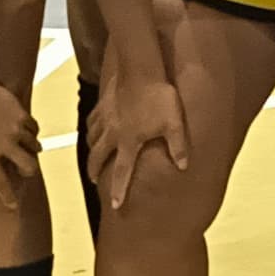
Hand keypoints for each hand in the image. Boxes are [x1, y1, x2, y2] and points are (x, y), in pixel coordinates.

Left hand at [0, 82, 37, 203]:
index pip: (0, 183)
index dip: (7, 197)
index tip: (12, 205)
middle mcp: (5, 145)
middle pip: (28, 166)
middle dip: (29, 171)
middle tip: (27, 171)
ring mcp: (15, 130)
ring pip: (34, 146)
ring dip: (32, 149)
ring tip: (29, 149)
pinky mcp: (21, 115)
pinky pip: (34, 128)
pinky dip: (32, 132)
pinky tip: (28, 131)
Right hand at [87, 73, 187, 210]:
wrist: (140, 69)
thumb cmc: (159, 97)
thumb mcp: (174, 123)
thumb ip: (178, 146)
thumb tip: (183, 167)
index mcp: (129, 142)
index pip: (121, 172)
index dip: (118, 190)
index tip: (114, 205)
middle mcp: (113, 134)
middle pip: (97, 159)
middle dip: (94, 172)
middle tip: (94, 181)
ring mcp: (105, 119)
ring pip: (92, 140)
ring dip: (91, 152)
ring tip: (93, 158)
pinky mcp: (102, 105)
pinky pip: (92, 122)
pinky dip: (91, 129)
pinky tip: (94, 129)